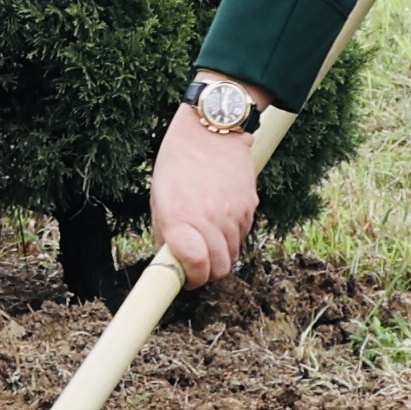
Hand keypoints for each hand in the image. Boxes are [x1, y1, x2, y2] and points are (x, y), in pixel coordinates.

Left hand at [149, 95, 264, 283]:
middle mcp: (209, 219)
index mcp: (179, 218)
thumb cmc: (179, 162)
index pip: (195, 268)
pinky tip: (222, 213)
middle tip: (197, 261)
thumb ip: (166, 233)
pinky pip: (243, 234)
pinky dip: (233, 233)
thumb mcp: (160, 197)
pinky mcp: (250, 206)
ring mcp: (233, 214)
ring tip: (208, 230)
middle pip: (219, 269)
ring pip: (232, 254)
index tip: (185, 278)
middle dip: (208, 271)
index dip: (191, 279)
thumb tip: (173, 261)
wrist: (212, 130)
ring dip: (221, 251)